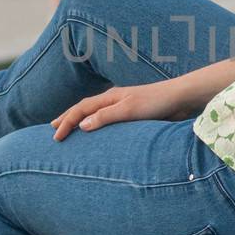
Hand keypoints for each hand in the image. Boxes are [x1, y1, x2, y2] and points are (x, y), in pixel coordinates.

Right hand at [51, 79, 186, 139]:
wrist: (181, 100)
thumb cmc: (156, 103)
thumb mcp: (129, 110)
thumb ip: (106, 117)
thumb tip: (82, 126)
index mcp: (109, 97)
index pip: (80, 110)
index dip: (66, 122)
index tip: (55, 137)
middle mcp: (113, 101)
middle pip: (84, 109)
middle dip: (67, 118)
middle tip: (53, 129)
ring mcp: (123, 108)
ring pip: (95, 114)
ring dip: (80, 121)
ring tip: (71, 130)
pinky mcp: (133, 116)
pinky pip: (108, 121)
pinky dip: (96, 126)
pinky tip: (98, 135)